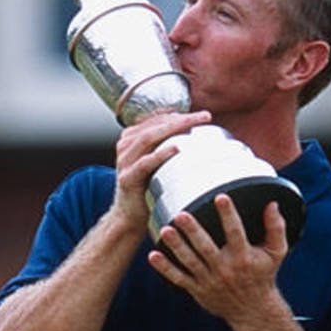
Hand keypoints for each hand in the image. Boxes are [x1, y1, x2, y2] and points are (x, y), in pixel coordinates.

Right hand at [109, 111, 211, 233]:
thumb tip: (196, 133)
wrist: (130, 216)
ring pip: (148, 138)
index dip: (179, 114)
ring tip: (193, 125)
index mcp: (132, 138)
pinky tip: (176, 148)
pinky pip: (145, 163)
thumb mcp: (158, 163)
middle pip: (155, 125)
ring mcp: (124, 162)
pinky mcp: (127, 178)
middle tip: (205, 116)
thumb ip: (168, 146)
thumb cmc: (148, 188)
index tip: (202, 114)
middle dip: (181, 119)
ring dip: (173, 129)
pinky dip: (161, 154)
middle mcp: (125, 146)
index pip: (157, 120)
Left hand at [148, 195, 288, 323]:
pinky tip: (153, 256)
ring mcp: (209, 280)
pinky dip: (165, 268)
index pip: (235, 232)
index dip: (228, 215)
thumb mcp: (276, 253)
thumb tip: (273, 204)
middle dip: (193, 231)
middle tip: (181, 214)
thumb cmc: (264, 275)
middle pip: (206, 247)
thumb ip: (276, 228)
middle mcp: (225, 268)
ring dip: (177, 246)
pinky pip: (179, 278)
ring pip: (190, 261)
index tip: (221, 197)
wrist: (253, 310)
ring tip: (166, 230)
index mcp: (244, 257)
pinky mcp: (198, 289)